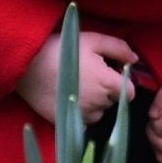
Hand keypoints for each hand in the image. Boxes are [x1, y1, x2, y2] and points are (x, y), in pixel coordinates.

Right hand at [17, 31, 138, 124]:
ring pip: (99, 112)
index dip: (122, 82)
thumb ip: (119, 49)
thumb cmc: (62, 49)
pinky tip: (68, 96)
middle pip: (114, 101)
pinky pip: (83, 121)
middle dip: (107, 90)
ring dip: (94, 102)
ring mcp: (83, 116)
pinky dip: (80, 112)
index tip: (110, 74)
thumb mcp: (93, 40)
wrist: (27, 65)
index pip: (129, 92)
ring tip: (76, 85)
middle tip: (88, 75)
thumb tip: (134, 60)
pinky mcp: (67, 122)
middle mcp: (99, 103)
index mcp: (108, 84)